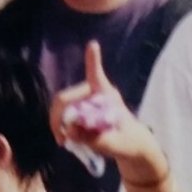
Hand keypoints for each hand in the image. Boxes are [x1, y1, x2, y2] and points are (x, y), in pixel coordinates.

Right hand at [51, 42, 170, 191]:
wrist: (133, 147)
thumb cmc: (128, 142)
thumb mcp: (115, 145)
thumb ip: (94, 139)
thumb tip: (70, 130)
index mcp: (106, 94)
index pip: (97, 75)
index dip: (93, 60)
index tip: (93, 45)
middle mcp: (93, 93)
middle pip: (66, 97)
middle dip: (58, 117)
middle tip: (61, 139)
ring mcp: (86, 101)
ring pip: (62, 107)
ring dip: (59, 123)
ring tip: (65, 141)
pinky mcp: (81, 110)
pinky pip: (64, 114)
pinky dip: (62, 127)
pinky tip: (67, 139)